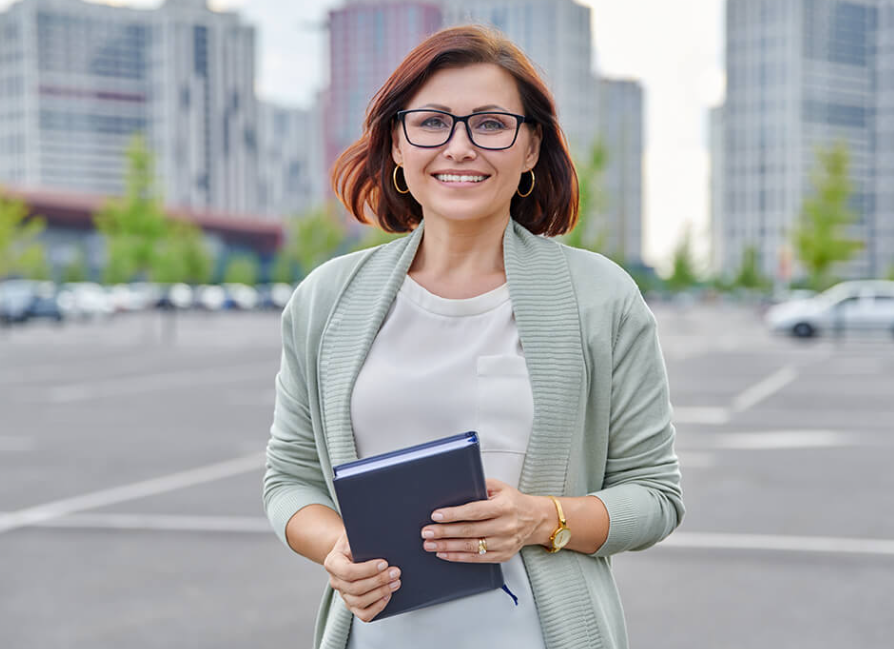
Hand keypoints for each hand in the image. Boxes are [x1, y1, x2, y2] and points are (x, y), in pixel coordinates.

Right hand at [323, 530, 401, 622]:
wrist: (349, 551)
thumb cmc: (354, 541)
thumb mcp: (354, 533)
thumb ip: (362, 535)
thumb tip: (381, 537)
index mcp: (332, 563)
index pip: (347, 572)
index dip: (367, 570)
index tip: (384, 563)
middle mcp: (335, 581)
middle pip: (356, 588)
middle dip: (379, 581)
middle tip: (395, 572)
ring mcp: (343, 595)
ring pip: (360, 602)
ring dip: (381, 593)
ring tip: (395, 582)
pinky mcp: (352, 604)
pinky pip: (364, 614)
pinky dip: (377, 607)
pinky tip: (387, 595)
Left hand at [420, 478, 542, 562]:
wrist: (536, 519)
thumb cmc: (514, 502)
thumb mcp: (500, 487)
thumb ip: (479, 486)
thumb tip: (455, 489)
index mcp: (504, 507)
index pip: (474, 511)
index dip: (454, 514)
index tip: (436, 515)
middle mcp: (505, 526)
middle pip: (469, 531)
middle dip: (444, 532)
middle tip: (427, 532)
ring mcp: (504, 543)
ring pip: (471, 547)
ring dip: (447, 547)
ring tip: (430, 545)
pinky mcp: (503, 555)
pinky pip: (477, 559)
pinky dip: (458, 557)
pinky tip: (445, 554)